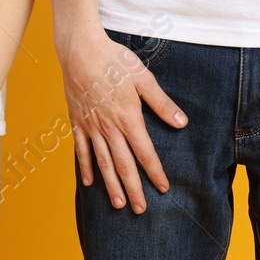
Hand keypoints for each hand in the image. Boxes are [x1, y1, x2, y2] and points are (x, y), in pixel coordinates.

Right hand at [59, 28, 186, 213]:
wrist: (80, 49)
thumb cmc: (114, 60)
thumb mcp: (143, 78)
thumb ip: (162, 104)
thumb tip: (182, 123)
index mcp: (128, 117)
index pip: (145, 152)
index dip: (154, 172)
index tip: (163, 188)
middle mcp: (109, 127)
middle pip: (123, 165)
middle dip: (133, 189)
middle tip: (140, 210)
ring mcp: (91, 126)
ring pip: (103, 162)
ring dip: (111, 185)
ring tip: (118, 204)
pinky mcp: (77, 121)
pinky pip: (81, 150)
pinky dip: (86, 167)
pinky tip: (90, 183)